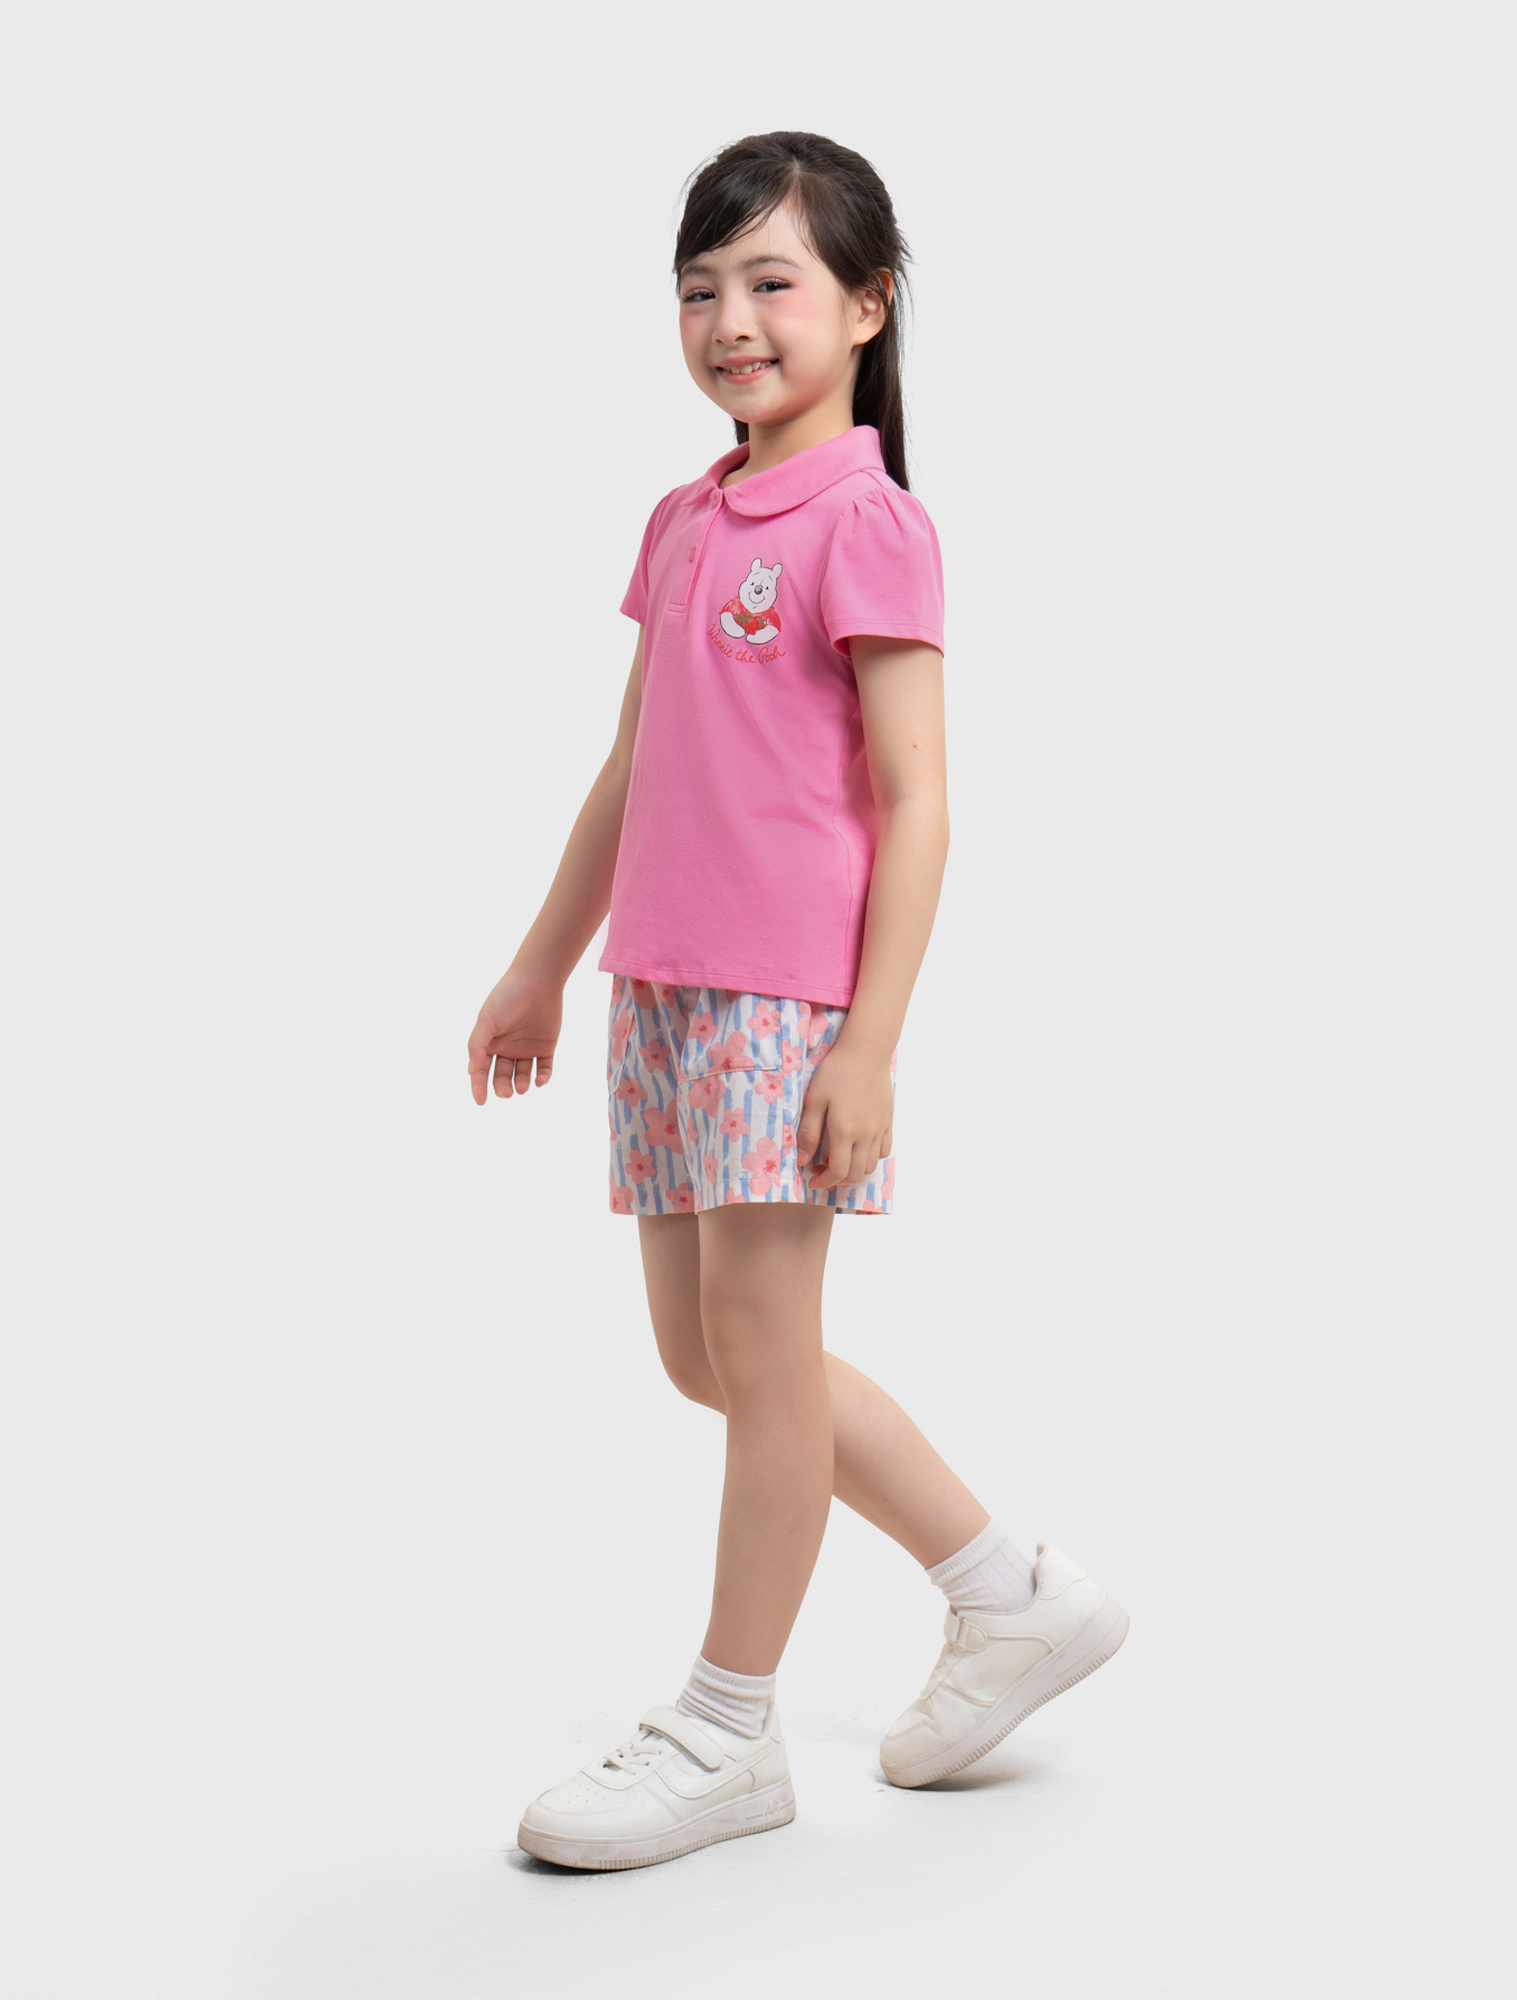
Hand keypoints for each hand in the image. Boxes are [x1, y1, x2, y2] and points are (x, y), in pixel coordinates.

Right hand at [467, 970, 562, 1103]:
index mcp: (489, 1043)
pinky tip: (539, 1081)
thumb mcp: (486, 1020)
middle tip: (506, 1093)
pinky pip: (544, 1068)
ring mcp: (527, 1048)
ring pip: (523, 1076)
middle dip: (502, 1087)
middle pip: (502, 1077)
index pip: (481, 1071)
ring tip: (522, 1087)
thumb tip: (470, 1071)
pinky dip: (542, 1077)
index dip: (478, 1087)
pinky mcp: (546, 1047)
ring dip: (522, 1084)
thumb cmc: (507, 997)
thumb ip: (476, 1045)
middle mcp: (507, 1049)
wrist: (537, 981)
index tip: (481, 1101)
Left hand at [795, 1044, 893, 1190]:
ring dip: (855, 1171)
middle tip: (822, 1172)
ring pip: (871, 1165)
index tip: (813, 1180)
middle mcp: (865, 1135)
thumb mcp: (814, 1100)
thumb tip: (803, 1160)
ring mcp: (880, 1129)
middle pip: (855, 1173)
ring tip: (840, 1161)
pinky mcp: (888, 1121)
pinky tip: (859, 1149)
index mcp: (844, 1132)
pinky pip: (884, 1150)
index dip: (824, 1182)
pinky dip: (872, 1157)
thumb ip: (808, 1132)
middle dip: (837, 1180)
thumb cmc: (835, 1073)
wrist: (865, 1052)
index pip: (837, 1171)